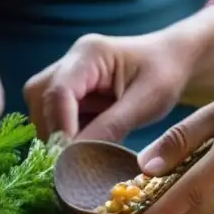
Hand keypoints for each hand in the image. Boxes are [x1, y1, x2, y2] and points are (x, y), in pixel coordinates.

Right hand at [23, 33, 192, 141]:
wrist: (171, 61)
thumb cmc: (165, 74)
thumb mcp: (146, 101)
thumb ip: (111, 127)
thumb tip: (76, 158)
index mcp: (90, 54)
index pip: (59, 91)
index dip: (60, 126)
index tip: (70, 157)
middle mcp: (70, 62)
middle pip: (41, 100)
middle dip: (55, 132)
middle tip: (77, 159)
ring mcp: (66, 77)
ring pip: (42, 110)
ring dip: (59, 135)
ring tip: (87, 149)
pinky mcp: (69, 93)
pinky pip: (54, 118)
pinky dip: (68, 135)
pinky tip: (90, 141)